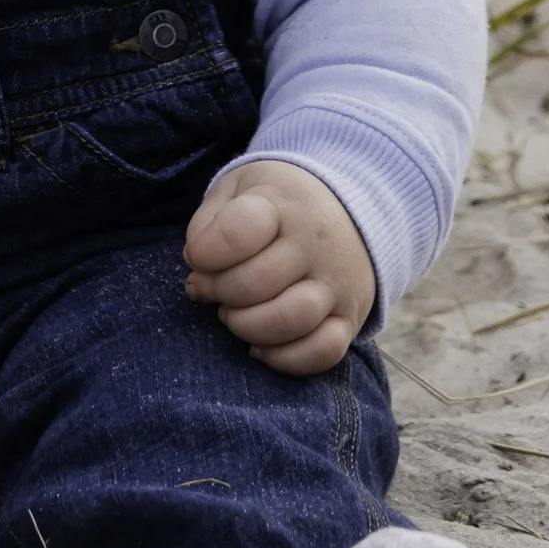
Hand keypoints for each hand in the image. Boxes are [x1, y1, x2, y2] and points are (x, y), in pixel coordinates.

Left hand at [183, 160, 374, 376]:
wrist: (351, 210)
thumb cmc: (278, 204)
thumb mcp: (238, 189)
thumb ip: (208, 225)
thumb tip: (197, 272)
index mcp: (281, 206)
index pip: (238, 231)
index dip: (204, 252)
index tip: (198, 256)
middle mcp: (314, 246)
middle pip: (255, 284)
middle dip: (219, 293)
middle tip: (211, 289)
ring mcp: (336, 285)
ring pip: (290, 321)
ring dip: (247, 327)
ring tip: (234, 316)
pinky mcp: (349, 319)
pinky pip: (323, 352)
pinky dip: (285, 359)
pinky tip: (261, 345)